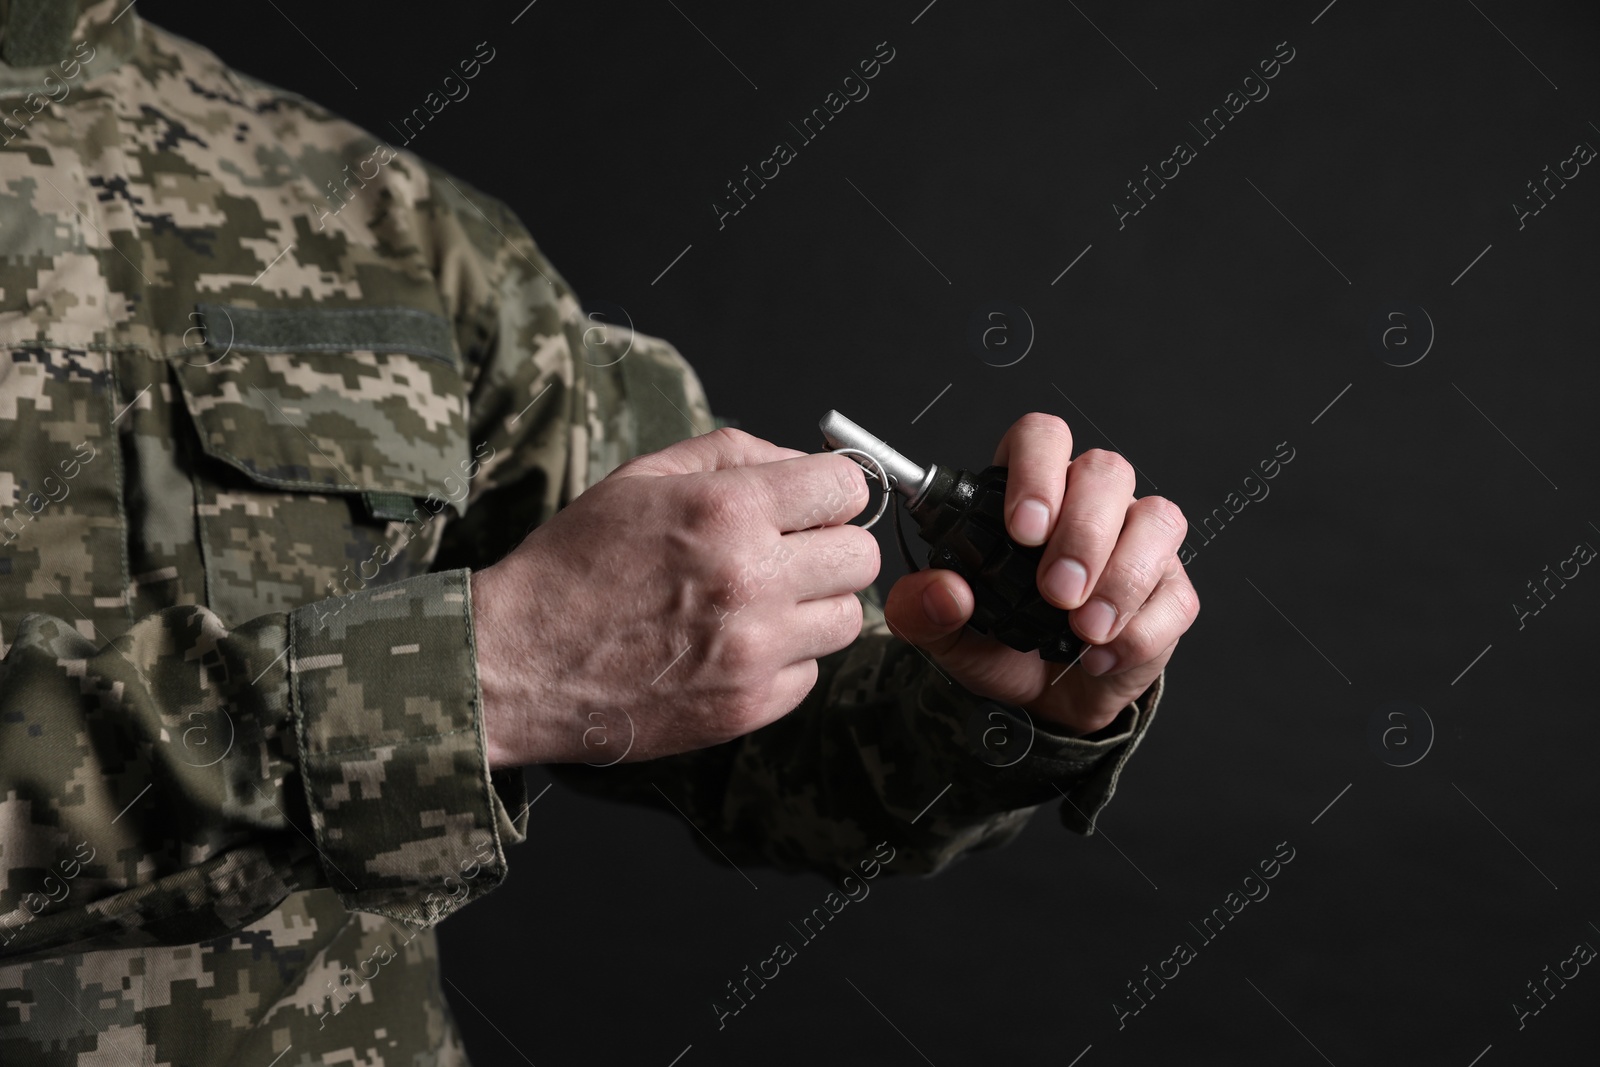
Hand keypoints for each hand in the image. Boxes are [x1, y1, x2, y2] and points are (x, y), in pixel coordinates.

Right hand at [471, 428, 879, 767]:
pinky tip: (732, 647)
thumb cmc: (575, 564)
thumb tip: (800, 460)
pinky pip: (810, 674)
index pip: (848, 489)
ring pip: (846, 619)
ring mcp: (754, 650)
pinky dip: (783, 660)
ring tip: (758, 604)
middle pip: (861, 557)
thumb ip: (733, 454)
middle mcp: (752, 578)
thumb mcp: (642, 478)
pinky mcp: (749, 706)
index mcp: (728, 510)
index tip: (811, 505)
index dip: (831, 493)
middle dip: (829, 548)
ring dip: (813, 607)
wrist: (517, 662)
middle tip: (786, 555)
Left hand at [882, 413, 1198, 735]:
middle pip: (1106, 470)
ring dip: (1121, 578)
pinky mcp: (1169, 591)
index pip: (1042, 437)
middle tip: (1055, 592)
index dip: (1038, 470)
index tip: (1023, 529)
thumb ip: (923, 610)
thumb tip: (941, 592)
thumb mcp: (945, 634)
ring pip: (1157, 519)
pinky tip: (1102, 655)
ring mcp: (1138, 541)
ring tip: (1084, 629)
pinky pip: (1175, 594)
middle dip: (1082, 533)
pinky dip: (1139, 632)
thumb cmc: (999, 646)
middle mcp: (1089, 503)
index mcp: (1028, 492)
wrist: (1043, 702)